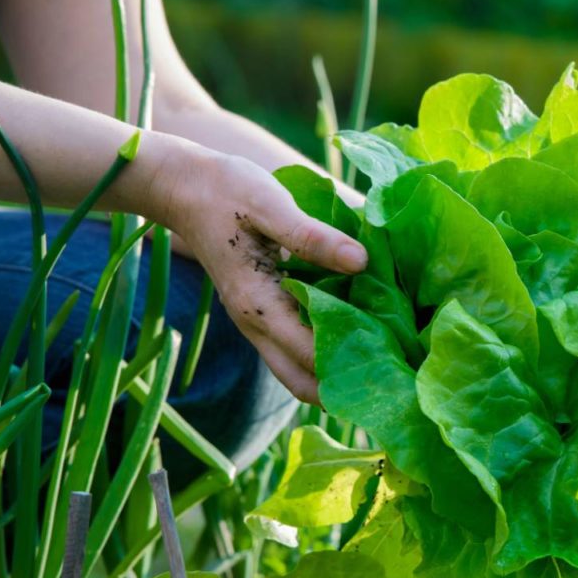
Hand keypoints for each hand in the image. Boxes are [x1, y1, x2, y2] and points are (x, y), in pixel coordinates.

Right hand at [146, 140, 365, 403]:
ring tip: (381, 362)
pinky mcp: (261, 313)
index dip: (351, 365)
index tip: (394, 364)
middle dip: (343, 389)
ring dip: (332, 373)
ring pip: (297, 370)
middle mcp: (255, 325)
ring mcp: (256, 323)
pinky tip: (358, 333)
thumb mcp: (271, 205)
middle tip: (391, 378)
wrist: (183, 187)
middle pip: (302, 382)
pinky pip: (293, 348)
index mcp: (258, 304)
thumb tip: (362, 262)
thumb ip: (313, 237)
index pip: (310, 355)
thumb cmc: (226, 192)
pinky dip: (322, 351)